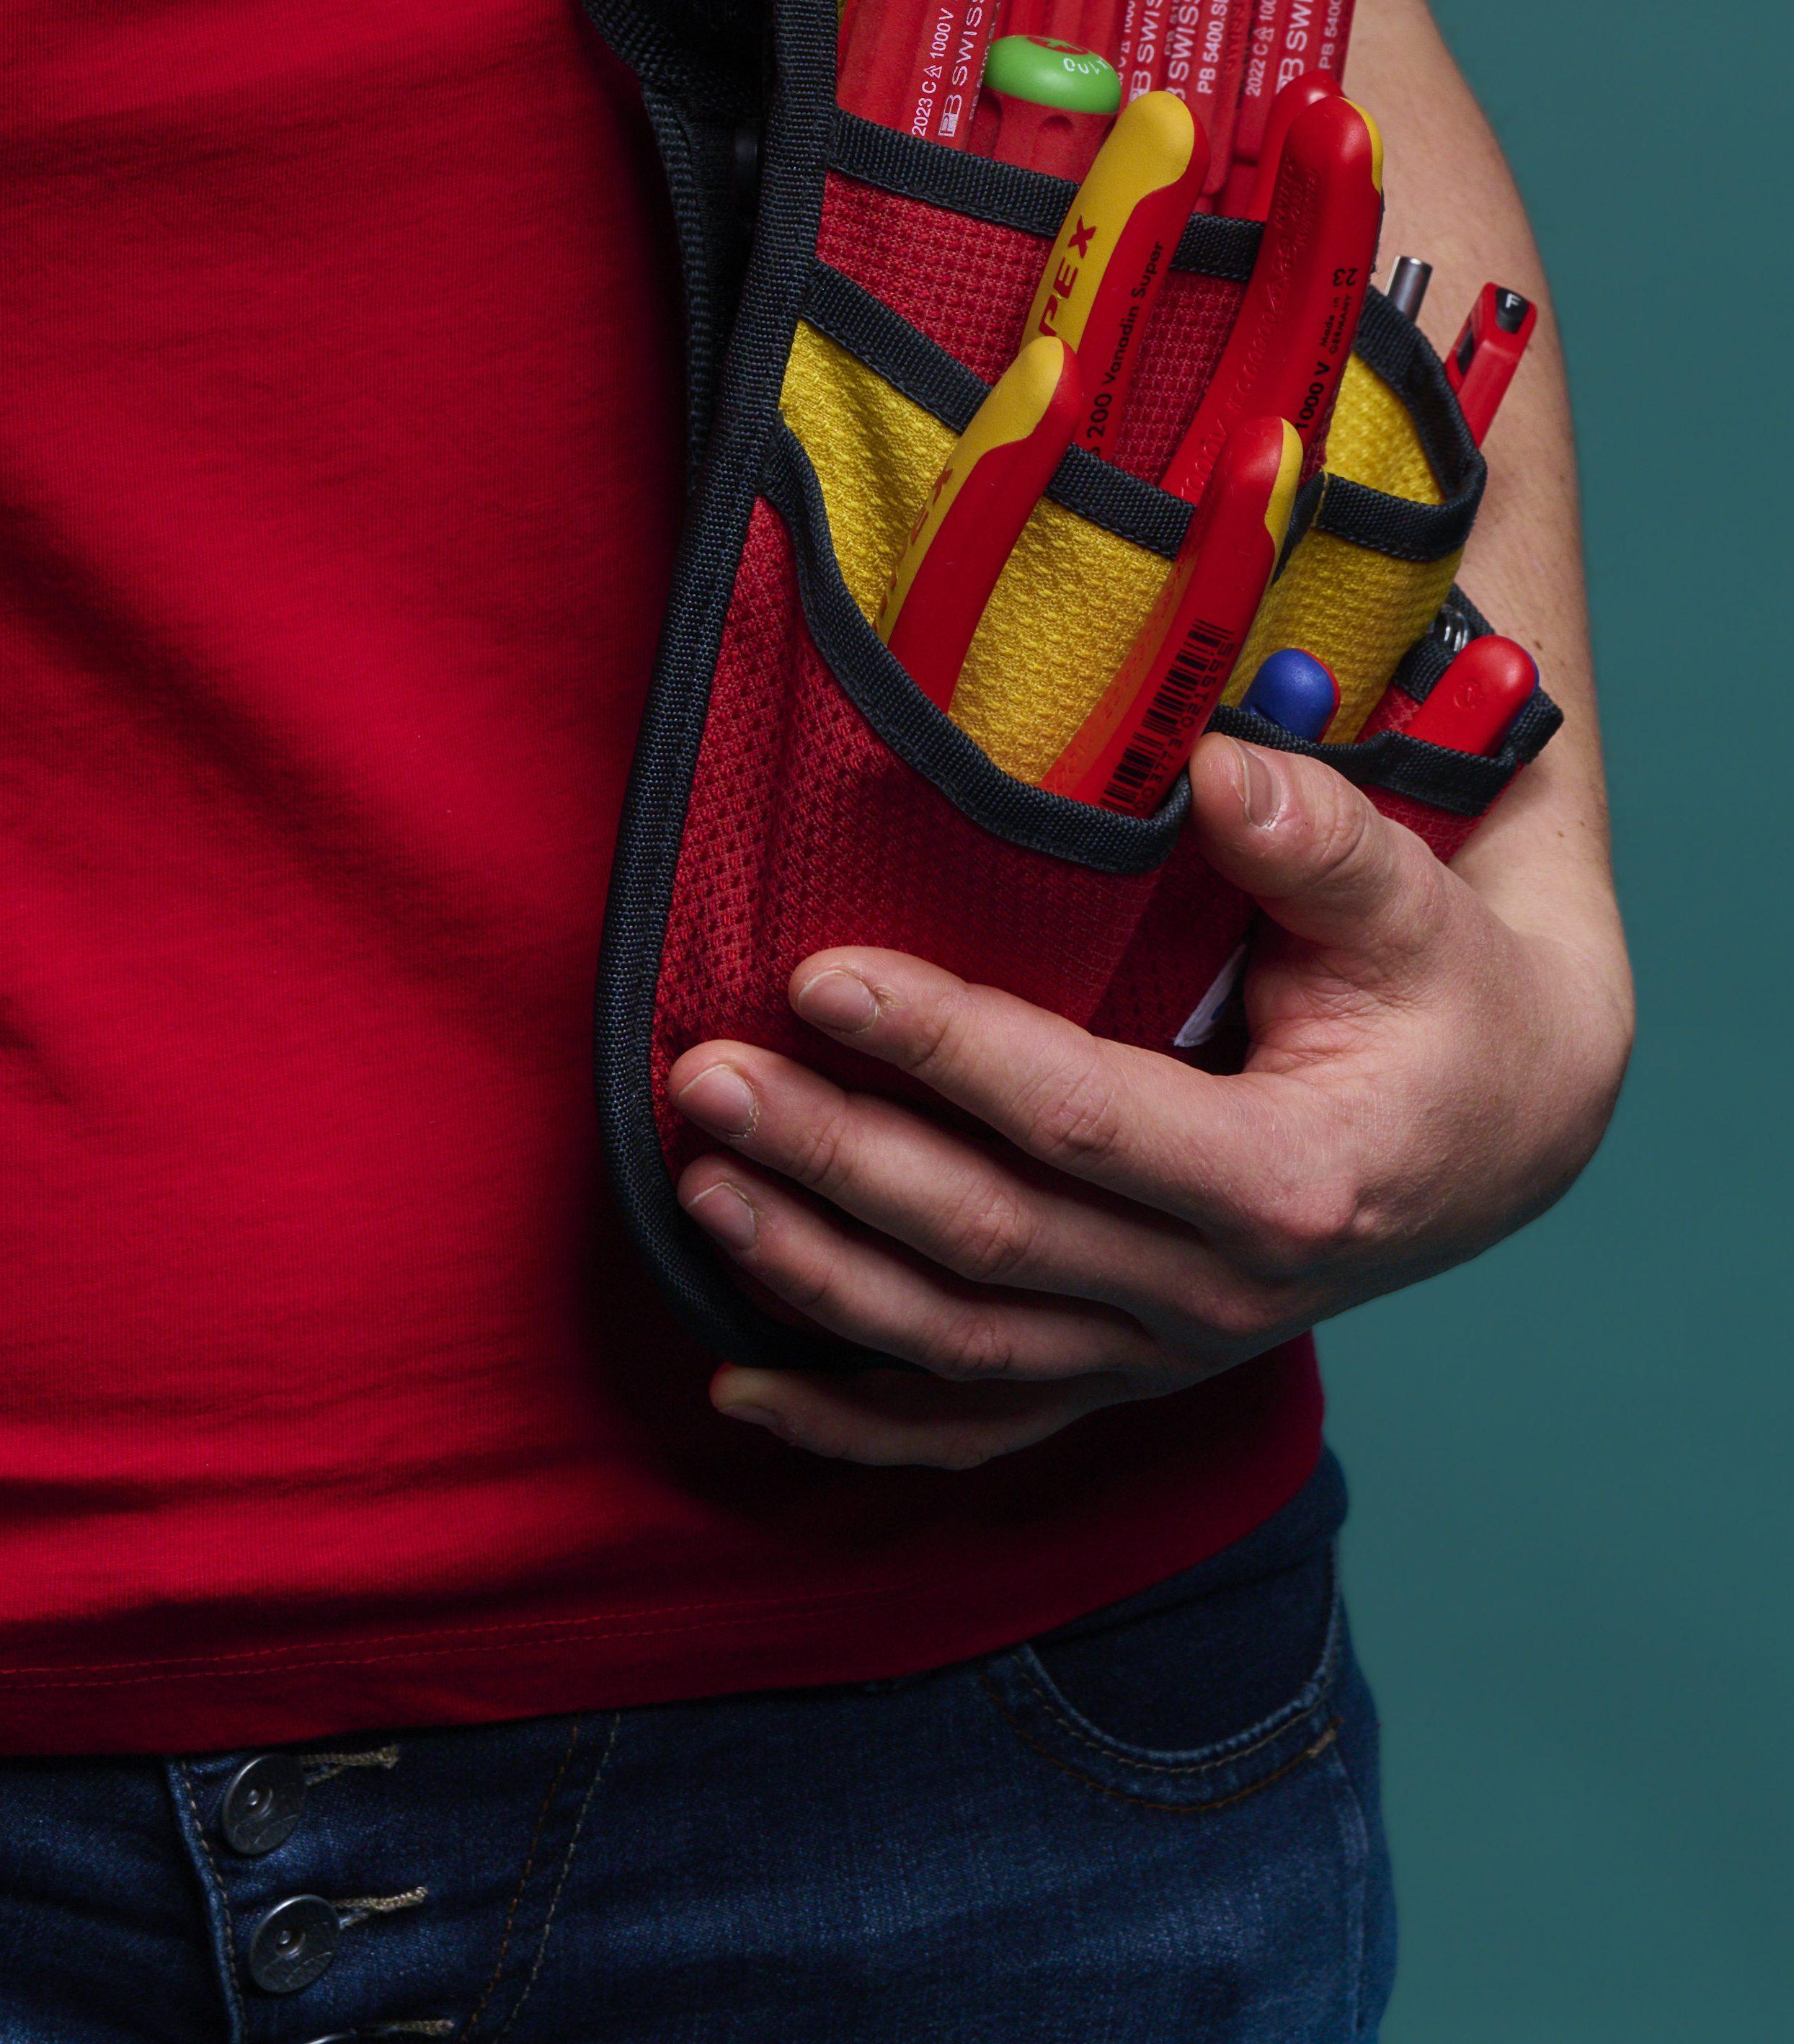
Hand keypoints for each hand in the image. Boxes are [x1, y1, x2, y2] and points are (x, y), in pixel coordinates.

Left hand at [659, 730, 1632, 1469]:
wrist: (1501, 1126)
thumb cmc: (1444, 993)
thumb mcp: (1412, 907)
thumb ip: (1318, 840)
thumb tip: (1219, 771)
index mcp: (1288, 1183)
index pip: (1080, 1120)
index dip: (946, 1049)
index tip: (820, 974)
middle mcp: (1219, 1297)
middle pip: (994, 1239)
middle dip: (837, 1157)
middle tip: (705, 1075)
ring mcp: (1163, 1350)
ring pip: (962, 1343)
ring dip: (816, 1270)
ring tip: (696, 1178)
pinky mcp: (1125, 1368)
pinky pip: (979, 1424)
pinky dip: (857, 1423)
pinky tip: (740, 1391)